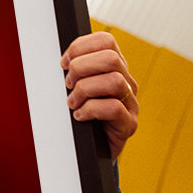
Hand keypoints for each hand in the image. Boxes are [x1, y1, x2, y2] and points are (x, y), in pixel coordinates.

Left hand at [61, 32, 138, 158]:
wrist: (91, 151)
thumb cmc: (81, 116)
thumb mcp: (75, 88)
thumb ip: (74, 71)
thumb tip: (61, 60)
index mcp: (114, 68)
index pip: (105, 41)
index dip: (80, 47)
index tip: (64, 63)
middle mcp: (126, 82)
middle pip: (111, 58)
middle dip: (81, 68)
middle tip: (68, 85)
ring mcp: (130, 103)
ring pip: (114, 81)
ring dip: (85, 90)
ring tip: (73, 102)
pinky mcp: (129, 124)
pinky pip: (114, 108)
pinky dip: (90, 110)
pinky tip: (79, 116)